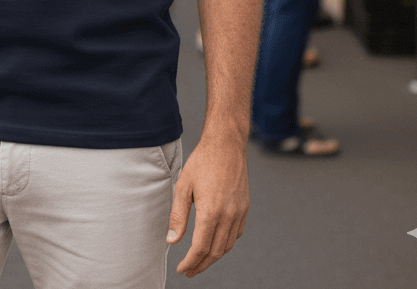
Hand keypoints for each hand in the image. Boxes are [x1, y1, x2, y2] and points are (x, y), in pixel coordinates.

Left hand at [167, 134, 248, 277]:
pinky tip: (215, 242)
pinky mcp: (245, 208)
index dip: (190, 262)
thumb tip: (172, 240)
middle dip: (201, 265)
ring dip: (213, 257)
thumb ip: (178, 215)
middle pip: (215, 252)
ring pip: (227, 246)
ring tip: (200, 260)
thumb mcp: (183, 186)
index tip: (182, 269)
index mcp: (211, 212)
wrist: (226, 145)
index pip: (200, 248)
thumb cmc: (202, 161)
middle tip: (189, 271)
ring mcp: (239, 213)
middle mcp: (228, 216)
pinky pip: (236, 234)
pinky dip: (225, 244)